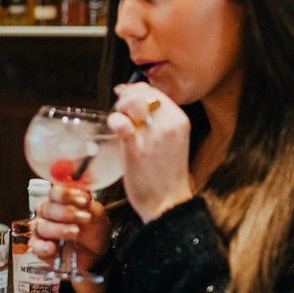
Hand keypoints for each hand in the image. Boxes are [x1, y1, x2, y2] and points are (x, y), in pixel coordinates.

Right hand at [29, 184, 109, 269]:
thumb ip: (91, 206)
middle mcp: (47, 213)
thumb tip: (85, 198)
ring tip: (75, 232)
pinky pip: (35, 245)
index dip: (67, 195)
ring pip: (42, 226)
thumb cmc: (93, 230)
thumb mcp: (97, 216)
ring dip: (60, 229)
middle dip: (67, 213)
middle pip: (48, 208)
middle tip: (84, 218)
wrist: (97, 253)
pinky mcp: (40, 247)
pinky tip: (53, 247)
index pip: (55, 192)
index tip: (83, 201)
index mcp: (59, 201)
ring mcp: (42, 230)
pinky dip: (43, 247)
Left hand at [108, 82, 192, 222]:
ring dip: (119, 109)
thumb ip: (157, 120)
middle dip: (125, 97)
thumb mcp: (170, 140)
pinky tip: (116, 131)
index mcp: (179, 120)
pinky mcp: (136, 147)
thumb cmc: (165, 173)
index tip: (125, 95)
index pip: (154, 91)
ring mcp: (152, 135)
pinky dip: (114, 121)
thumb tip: (132, 97)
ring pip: (130, 102)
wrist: (167, 202)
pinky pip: (120, 121)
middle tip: (120, 111)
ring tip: (119, 123)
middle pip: (141, 93)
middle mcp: (168, 124)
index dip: (136, 90)